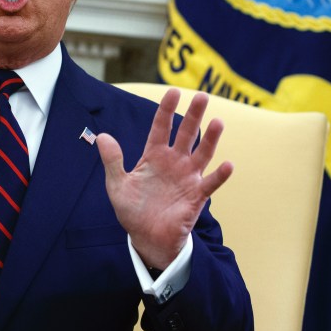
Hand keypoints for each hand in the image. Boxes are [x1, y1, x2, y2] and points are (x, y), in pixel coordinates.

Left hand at [96, 88, 232, 269]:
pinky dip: (220, 175)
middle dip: (194, 115)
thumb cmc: (132, 210)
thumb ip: (113, 160)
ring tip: (218, 121)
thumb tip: (102, 136)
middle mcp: (174, 162)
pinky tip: (228, 165)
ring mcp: (187, 177)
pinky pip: (210, 183)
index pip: (161, 127)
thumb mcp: (117, 184)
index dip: (166, 110)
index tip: (173, 92)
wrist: (146, 238)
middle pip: (186, 134)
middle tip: (201, 95)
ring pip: (202, 153)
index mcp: (154, 156)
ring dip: (211, 139)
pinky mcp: (196, 196)